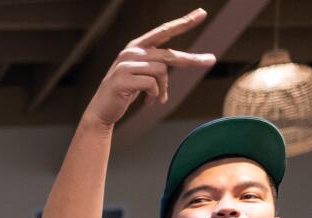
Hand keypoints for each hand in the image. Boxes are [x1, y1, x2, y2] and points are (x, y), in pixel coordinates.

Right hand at [83, 10, 213, 129]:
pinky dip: (153, 95)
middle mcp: (131, 52)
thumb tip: (185, 60)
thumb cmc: (124, 91)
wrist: (101, 111)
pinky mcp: (123, 78)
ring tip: (156, 98)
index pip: (164, 31)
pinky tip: (147, 102)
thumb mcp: (142, 74)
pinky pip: (151, 84)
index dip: (183, 22)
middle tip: (210, 60)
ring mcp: (125, 64)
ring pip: (161, 71)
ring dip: (163, 88)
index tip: (201, 13)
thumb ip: (158, 64)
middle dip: (190, 59)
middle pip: (168, 54)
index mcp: (137, 47)